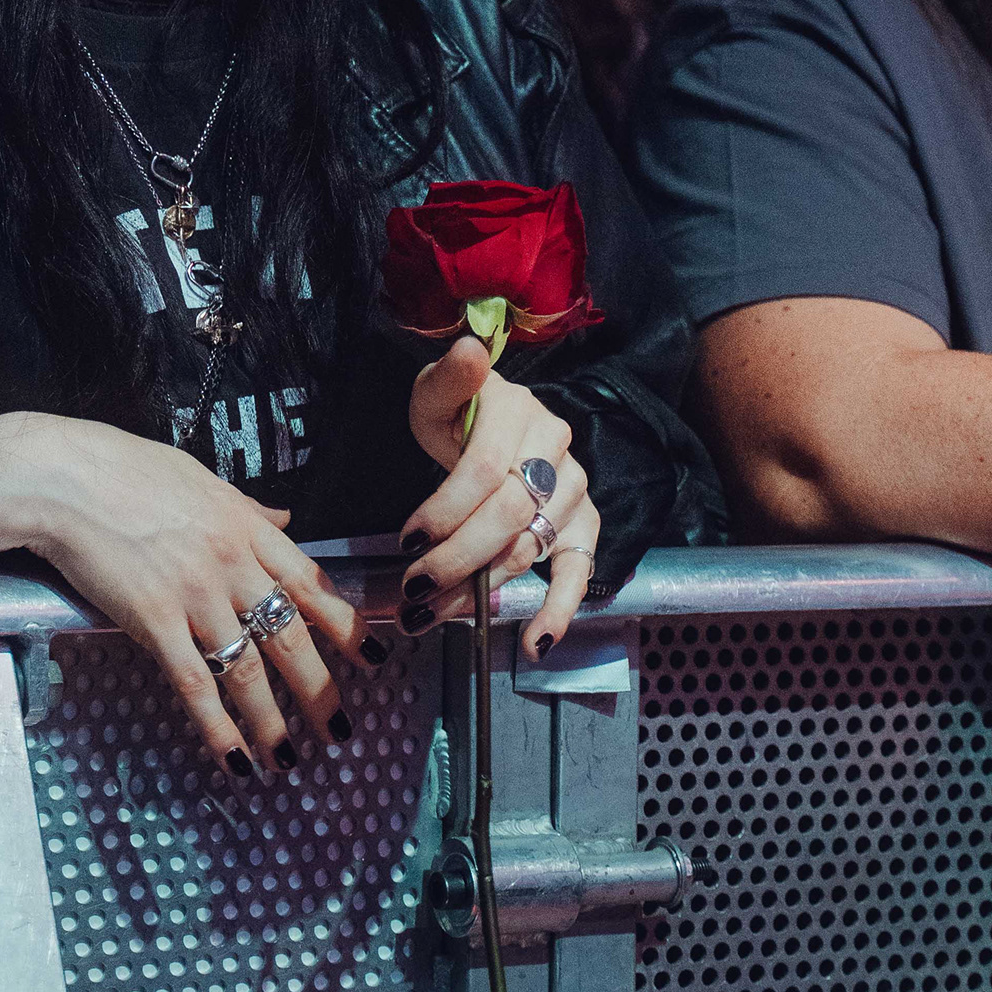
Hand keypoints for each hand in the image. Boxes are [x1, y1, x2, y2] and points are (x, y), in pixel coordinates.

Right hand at [5, 412, 385, 779]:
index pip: (312, 583)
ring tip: (288, 758)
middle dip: (321, 690)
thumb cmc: (123, 469)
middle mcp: (232, 563)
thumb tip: (282, 518)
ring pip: (249, 670)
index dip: (346, 625)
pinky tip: (234, 757)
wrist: (63, 478)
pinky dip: (218, 727)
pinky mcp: (155, 619)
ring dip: (272, 721)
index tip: (376, 657)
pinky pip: (196, 684)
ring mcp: (196, 593)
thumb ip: (246, 507)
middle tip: (342, 730)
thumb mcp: (200, 478)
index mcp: (246, 526)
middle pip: (291, 636)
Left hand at [399, 335, 601, 661]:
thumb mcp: (437, 392)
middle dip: (457, 558)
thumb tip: (470, 350)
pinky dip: (560, 609)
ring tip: (434, 615)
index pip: (483, 469)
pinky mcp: (583, 522)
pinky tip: (535, 642)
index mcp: (517, 411)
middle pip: (508, 515)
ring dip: (483, 588)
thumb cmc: (456, 413)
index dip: (446, 509)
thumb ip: (449, 378)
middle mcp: (554, 448)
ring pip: (530, 547)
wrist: (489, 422)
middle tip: (414, 591)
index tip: (408, 540)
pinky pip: (579, 570)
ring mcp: (574, 487)